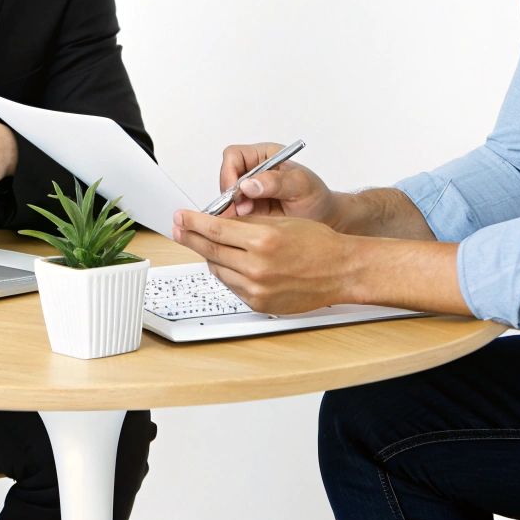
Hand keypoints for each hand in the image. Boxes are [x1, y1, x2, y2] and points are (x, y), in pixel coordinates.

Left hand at [169, 209, 349, 314]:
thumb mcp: (279, 222)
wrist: (341, 271)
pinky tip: (231, 263)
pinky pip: (232, 286)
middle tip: (178, 228)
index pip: (215, 229)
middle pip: (210, 250)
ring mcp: (257, 288)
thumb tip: (217, 221)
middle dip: (190, 237)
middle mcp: (257, 267)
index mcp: (263, 240)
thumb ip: (246, 223)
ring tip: (208, 244)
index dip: (193, 222)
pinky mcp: (259, 303)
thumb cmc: (318, 244)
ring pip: (218, 269)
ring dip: (211, 256)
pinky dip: (228, 273)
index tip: (180, 216)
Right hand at [218, 142, 338, 223]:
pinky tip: (247, 227)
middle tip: (241, 212)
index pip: (233, 156)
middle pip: (225, 177)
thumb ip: (276, 182)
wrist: (324, 219)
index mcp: (264, 156)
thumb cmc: (316, 197)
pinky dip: (234, 220)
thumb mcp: (301, 186)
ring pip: (225, 197)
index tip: (235, 193)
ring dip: (231, 209)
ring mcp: (248, 191)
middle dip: (229, 196)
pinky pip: (230, 212)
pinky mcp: (246, 209)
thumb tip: (248, 184)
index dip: (229, 173)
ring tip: (249, 220)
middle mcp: (252, 170)